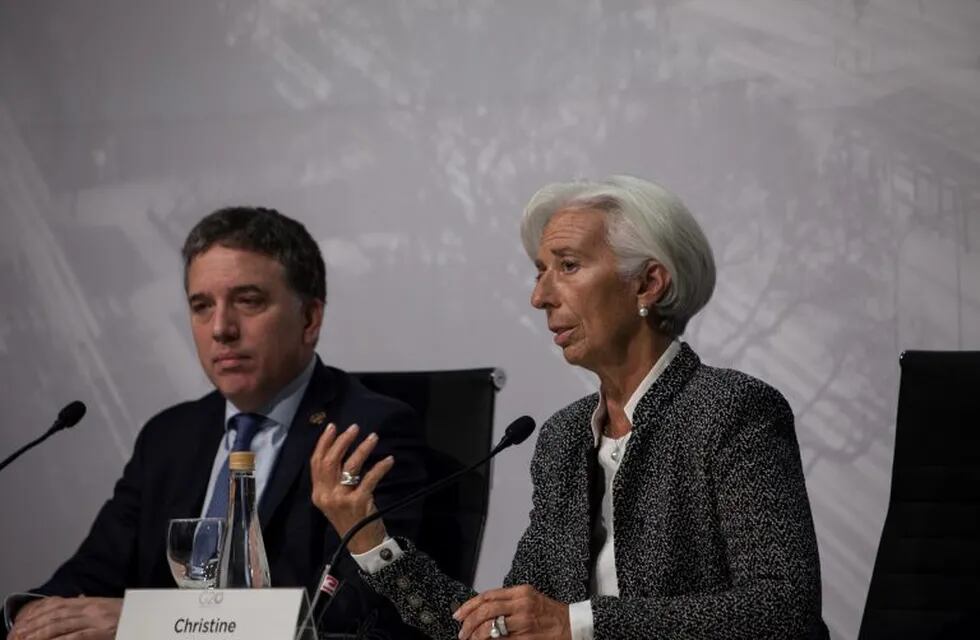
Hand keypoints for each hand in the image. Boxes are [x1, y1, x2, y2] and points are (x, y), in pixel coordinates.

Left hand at [9, 596, 121, 639]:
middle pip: (55, 615)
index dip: (38, 613)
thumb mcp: (108, 606)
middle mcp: (91, 608)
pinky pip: (75, 637)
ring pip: (60, 626)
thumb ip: (90, 603)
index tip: (24, 621)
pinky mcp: (101, 632)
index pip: (58, 605)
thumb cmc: (130, 615)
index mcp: (91, 602)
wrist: (149, 617)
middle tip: (18, 634)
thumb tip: (75, 598)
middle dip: (34, 625)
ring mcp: (96, 620)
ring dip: (40, 634)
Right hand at [310, 423, 394, 553]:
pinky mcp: (358, 502)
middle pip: (330, 461)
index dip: (324, 443)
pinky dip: (380, 467)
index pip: (316, 462)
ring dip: (362, 449)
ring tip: (373, 437)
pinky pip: (370, 478)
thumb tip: (340, 451)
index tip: (332, 427)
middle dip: (342, 441)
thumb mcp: (334, 500)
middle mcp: (326, 495)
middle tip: (355, 428)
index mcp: (318, 493)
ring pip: (349, 466)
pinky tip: (388, 459)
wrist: (362, 544)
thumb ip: (333, 481)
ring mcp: (341, 499)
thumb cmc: (350, 519)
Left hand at [454, 585, 570, 639]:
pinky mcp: (526, 637)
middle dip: (469, 622)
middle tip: (462, 632)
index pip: (487, 596)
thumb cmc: (549, 612)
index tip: (458, 614)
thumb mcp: (528, 598)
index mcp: (520, 592)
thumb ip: (507, 601)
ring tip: (470, 639)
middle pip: (486, 610)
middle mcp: (521, 605)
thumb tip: (481, 610)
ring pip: (491, 627)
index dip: (469, 605)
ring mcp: (523, 622)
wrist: (571, 624)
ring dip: (476, 635)